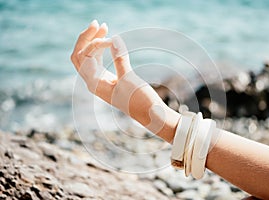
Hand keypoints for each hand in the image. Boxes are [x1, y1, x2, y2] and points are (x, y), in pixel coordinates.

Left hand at [71, 20, 179, 141]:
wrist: (149, 114)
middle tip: (97, 23)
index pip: (85, 56)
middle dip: (86, 38)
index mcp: (94, 83)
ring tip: (103, 26)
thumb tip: (114, 39)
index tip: (112, 39)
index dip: (96, 44)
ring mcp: (98, 80)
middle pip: (79, 55)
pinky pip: (96, 61)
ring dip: (92, 41)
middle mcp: (92, 82)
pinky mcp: (107, 79)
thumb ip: (120, 59)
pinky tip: (106, 41)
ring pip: (87, 57)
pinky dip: (99, 49)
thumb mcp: (129, 79)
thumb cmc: (139, 100)